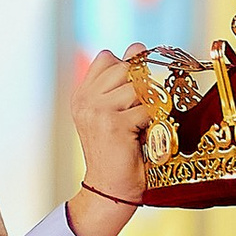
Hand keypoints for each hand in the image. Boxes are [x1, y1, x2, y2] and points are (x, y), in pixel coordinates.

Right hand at [68, 48, 150, 235]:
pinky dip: (153, 121)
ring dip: (149, 104)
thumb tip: (138, 45)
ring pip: (137, 86)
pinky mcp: (113, 123)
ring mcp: (97, 110)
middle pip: (125, 67)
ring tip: (144, 124)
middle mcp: (86, 100)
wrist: (110, 189)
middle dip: (143, 84)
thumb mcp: (116, 114)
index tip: (137, 90)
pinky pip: (146, 108)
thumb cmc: (119, 153)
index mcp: (83, 95)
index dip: (128, 68)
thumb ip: (124, 82)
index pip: (107, 58)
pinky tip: (146, 135)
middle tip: (146, 107)